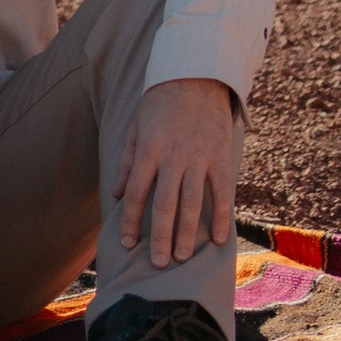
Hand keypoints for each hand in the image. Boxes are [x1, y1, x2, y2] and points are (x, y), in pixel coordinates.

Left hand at [113, 77, 238, 264]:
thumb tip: (118, 195)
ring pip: (192, 203)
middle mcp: (174, 157)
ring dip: (186, 233)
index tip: (128, 245)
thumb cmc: (161, 103)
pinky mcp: (221, 157)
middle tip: (157, 264)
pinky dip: (221, 217)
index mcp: (149, 150)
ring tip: (180, 257)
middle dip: (159, 237)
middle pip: (164, 204)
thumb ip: (128, 162)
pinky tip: (216, 240)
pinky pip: (222, 192)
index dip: (132, 221)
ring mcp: (200, 158)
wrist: (196, 76)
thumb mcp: (137, 127)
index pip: (138, 193)